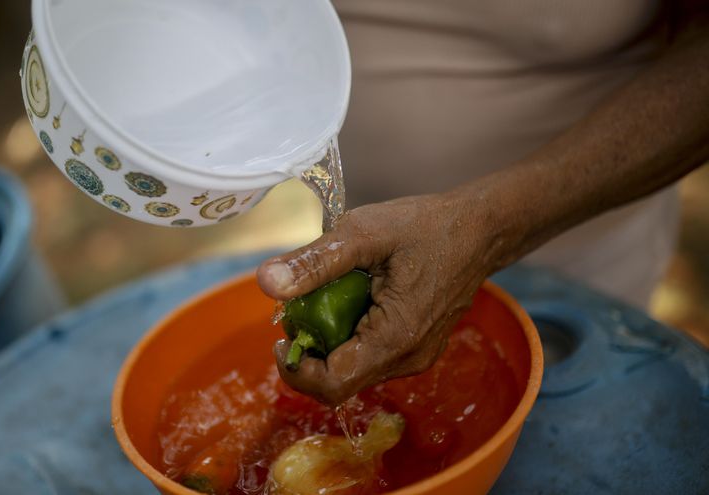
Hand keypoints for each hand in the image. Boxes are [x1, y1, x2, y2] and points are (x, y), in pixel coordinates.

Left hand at [256, 193, 497, 404]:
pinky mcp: (416, 348)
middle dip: (309, 354)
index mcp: (395, 339)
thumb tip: (266, 282)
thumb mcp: (364, 233)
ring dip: (327, 346)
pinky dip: (347, 338)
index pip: (333, 385)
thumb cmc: (425, 226)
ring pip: (354, 371)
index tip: (280, 337)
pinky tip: (347, 301)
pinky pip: (370, 357)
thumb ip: (315, 261)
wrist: (479, 229)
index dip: (297, 369)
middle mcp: (407, 360)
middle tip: (296, 312)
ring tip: (319, 301)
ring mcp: (415, 357)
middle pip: (340, 382)